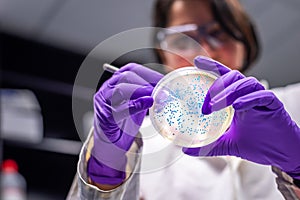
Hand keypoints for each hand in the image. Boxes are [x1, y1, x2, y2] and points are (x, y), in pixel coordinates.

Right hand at [87, 63, 162, 184]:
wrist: (110, 139)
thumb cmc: (124, 119)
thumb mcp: (138, 102)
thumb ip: (148, 95)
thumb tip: (166, 91)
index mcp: (116, 81)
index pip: (132, 69)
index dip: (150, 74)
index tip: (164, 81)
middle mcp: (108, 88)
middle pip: (126, 77)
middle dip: (146, 82)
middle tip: (162, 90)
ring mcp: (104, 102)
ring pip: (121, 89)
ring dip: (141, 91)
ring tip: (155, 97)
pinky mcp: (105, 117)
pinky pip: (119, 109)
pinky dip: (135, 105)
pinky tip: (147, 103)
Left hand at [183, 56, 299, 178]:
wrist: (281, 155)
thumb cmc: (258, 145)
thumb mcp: (228, 145)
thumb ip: (209, 145)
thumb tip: (186, 150)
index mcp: (237, 99)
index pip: (223, 77)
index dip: (212, 66)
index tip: (196, 61)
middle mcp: (248, 95)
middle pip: (233, 76)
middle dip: (216, 87)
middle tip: (205, 105)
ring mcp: (261, 99)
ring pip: (246, 83)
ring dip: (229, 92)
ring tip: (215, 106)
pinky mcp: (274, 106)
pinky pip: (262, 96)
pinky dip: (249, 99)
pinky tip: (237, 106)